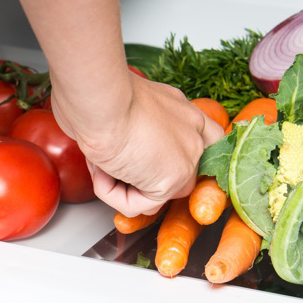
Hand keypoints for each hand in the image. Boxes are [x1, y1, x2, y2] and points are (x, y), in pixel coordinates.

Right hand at [52, 74, 226, 215]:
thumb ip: (132, 128)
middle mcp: (192, 133)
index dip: (177, 157)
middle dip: (141, 179)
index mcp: (181, 111)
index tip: (151, 161)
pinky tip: (103, 168)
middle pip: (177, 177)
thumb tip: (114, 150)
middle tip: (111, 162)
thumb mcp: (121, 107)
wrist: (100, 100)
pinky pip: (136, 206)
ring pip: (153, 195)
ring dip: (119, 185)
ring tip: (102, 160)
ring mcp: (187, 158)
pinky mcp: (173, 181)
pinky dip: (110, 193)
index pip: (204, 141)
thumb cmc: (98, 96)